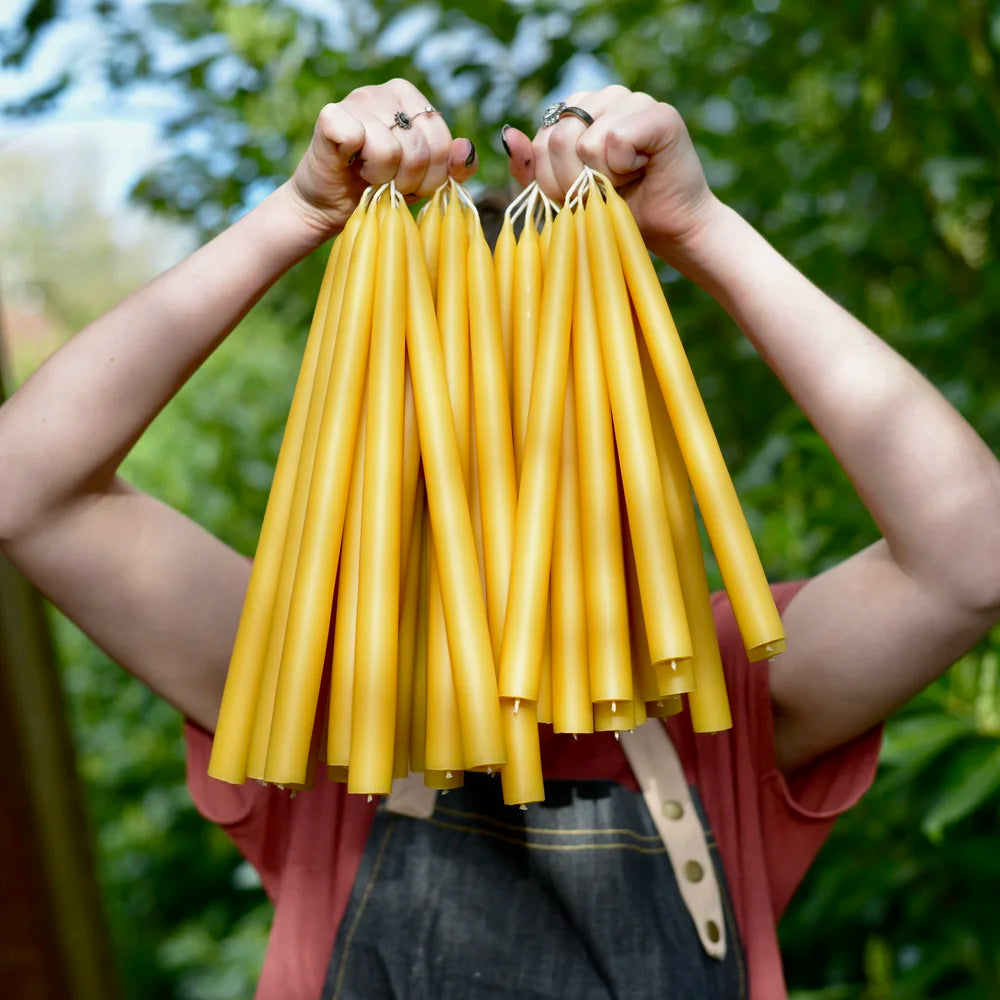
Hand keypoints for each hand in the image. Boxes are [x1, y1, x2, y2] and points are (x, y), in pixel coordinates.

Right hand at [287, 79, 477, 238]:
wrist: (332, 205)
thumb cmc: (379, 188)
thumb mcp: (425, 181)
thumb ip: (454, 167)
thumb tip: (466, 148)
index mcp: (411, 98)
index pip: (442, 142)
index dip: (432, 177)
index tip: (411, 183)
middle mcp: (384, 91)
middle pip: (420, 148)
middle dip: (408, 180)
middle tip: (388, 182)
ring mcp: (357, 99)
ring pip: (391, 150)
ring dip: (382, 177)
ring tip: (369, 174)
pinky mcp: (331, 115)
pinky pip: (360, 141)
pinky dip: (358, 164)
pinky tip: (350, 164)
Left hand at [503, 86, 719, 268]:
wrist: (667, 230)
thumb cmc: (615, 213)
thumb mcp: (562, 193)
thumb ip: (531, 168)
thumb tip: (508, 134)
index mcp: (579, 110)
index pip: (541, 140)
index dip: (552, 180)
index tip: (580, 194)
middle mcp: (606, 96)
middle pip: (558, 139)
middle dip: (573, 182)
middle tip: (603, 191)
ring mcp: (634, 99)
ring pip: (585, 142)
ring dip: (601, 179)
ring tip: (625, 180)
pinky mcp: (660, 114)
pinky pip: (615, 139)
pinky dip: (624, 167)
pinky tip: (642, 169)